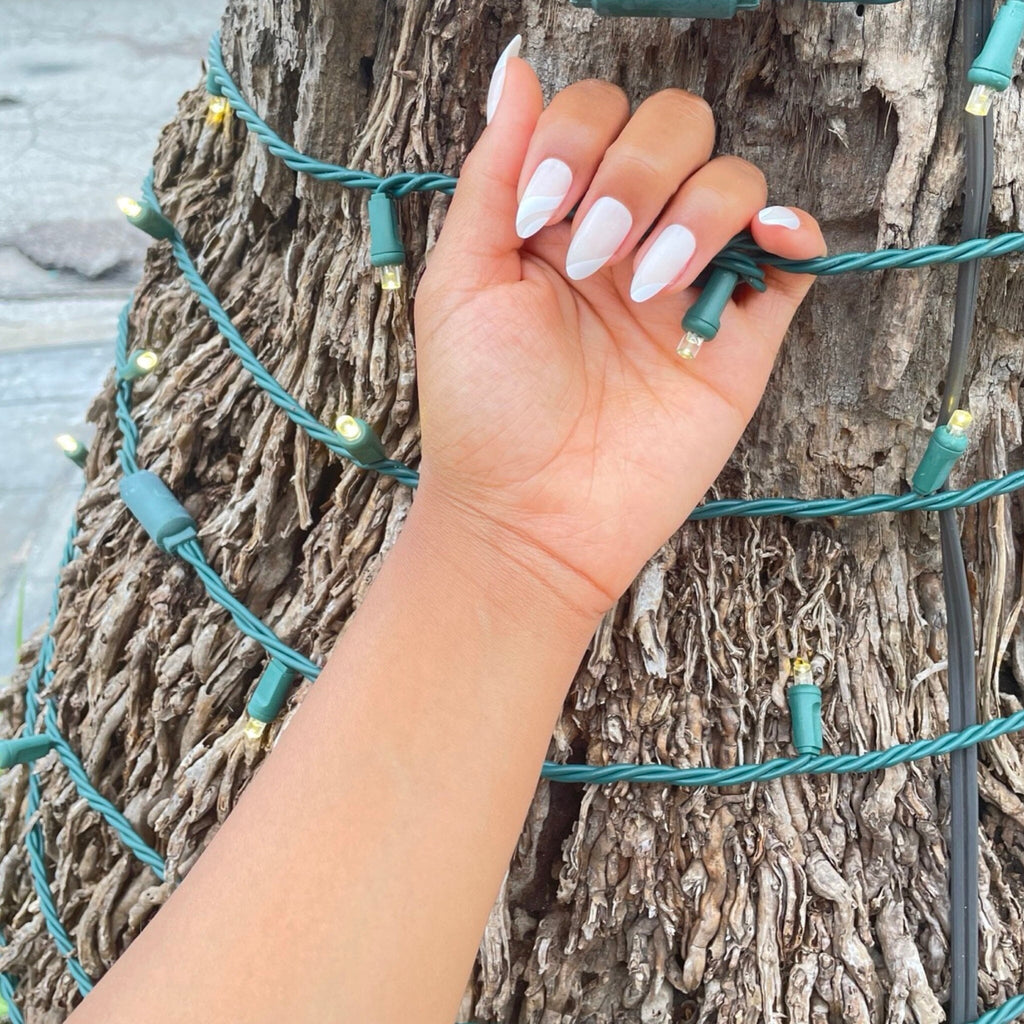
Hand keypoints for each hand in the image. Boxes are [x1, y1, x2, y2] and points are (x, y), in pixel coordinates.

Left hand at [412, 38, 824, 622]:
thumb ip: (496, 172)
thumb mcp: (463, 281)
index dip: (577, 139)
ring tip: (646, 287)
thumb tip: (516, 67)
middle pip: (675, 127)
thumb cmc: (483, 410)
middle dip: (637, 173)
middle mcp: (628, 236)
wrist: (531, 517)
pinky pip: (793, 258)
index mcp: (559, 217)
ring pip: (734, 179)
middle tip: (595, 256)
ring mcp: (687, 284)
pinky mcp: (739, 335)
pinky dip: (790, 232)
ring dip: (694, 212)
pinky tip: (756, 245)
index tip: (542, 218)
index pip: (597, 114)